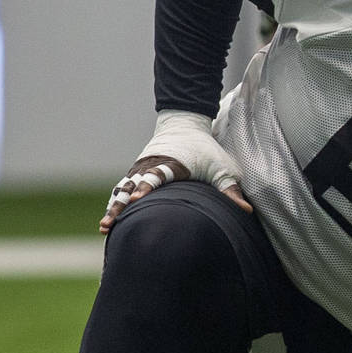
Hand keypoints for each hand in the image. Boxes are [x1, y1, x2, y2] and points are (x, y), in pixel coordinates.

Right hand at [100, 110, 252, 232]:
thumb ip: (231, 190)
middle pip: (132, 187)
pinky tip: (108, 223)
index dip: (146, 188)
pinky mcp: (136, 173)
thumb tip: (247, 211)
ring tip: (105, 228)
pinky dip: (114, 204)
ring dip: (113, 208)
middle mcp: (151, 166)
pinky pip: (121, 189)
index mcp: (171, 164)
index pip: (155, 176)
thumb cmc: (206, 149)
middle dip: (121, 205)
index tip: (137, 201)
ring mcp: (140, 169)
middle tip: (110, 223)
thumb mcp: (222, 167)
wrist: (184, 124)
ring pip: (122, 190)